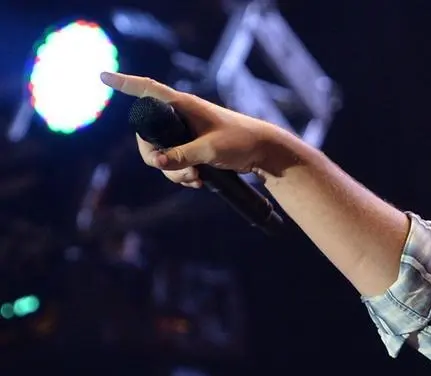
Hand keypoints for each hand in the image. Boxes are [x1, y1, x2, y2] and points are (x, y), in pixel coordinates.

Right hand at [99, 71, 292, 187]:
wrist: (264, 154)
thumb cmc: (241, 142)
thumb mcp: (210, 150)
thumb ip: (183, 156)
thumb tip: (157, 162)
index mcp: (183, 105)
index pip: (148, 90)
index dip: (125, 84)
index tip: (103, 76)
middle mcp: (181, 116)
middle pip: (148, 136)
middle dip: (158, 159)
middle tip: (177, 172)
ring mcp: (186, 133)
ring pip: (162, 155)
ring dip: (174, 172)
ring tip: (196, 180)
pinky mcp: (192, 148)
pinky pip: (175, 163)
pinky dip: (182, 175)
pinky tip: (199, 182)